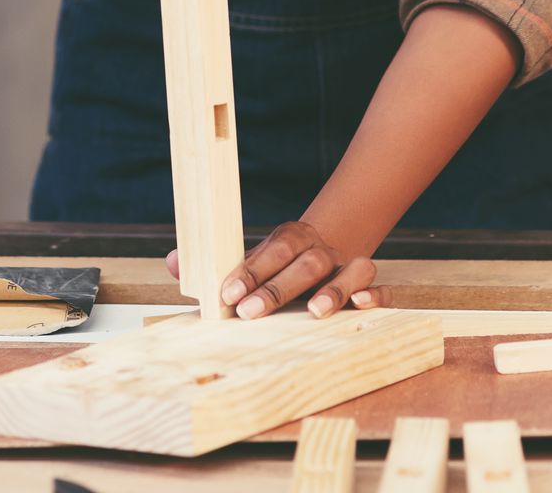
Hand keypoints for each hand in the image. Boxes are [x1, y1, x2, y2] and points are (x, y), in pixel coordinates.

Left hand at [164, 220, 375, 319]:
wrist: (331, 243)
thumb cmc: (279, 263)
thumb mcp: (249, 260)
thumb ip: (213, 265)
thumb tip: (171, 262)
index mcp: (289, 240)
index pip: (269, 251)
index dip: (249, 272)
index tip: (226, 294)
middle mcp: (319, 251)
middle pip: (301, 264)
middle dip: (275, 289)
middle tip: (249, 312)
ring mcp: (347, 266)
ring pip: (349, 270)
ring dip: (333, 290)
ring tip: (314, 312)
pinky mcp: (368, 285)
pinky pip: (380, 287)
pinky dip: (374, 295)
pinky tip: (362, 305)